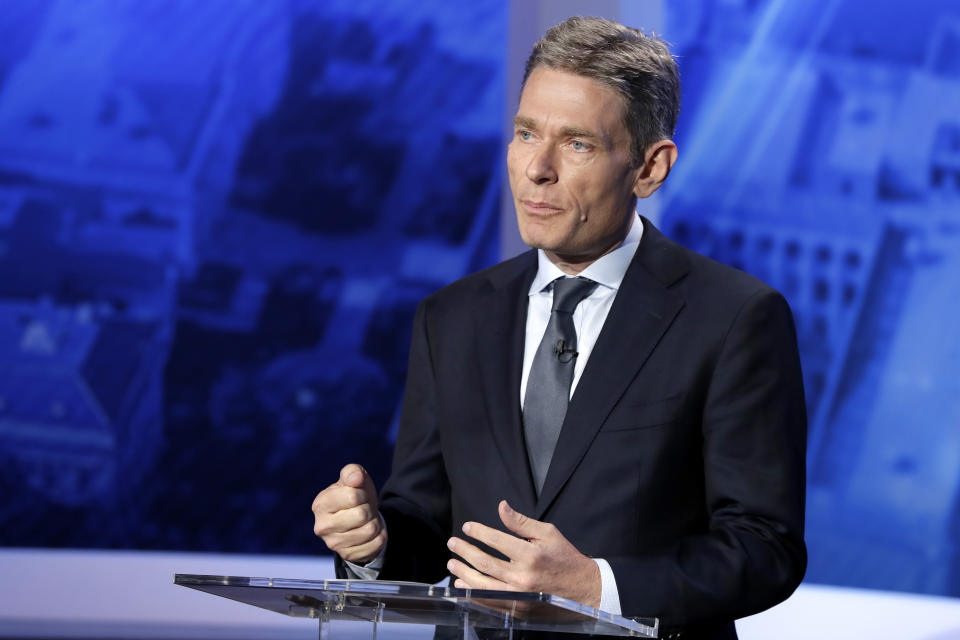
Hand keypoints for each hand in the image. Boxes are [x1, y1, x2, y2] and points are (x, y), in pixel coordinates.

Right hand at [311, 464, 385, 563]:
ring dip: (375, 522)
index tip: (360, 496)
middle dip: (369, 509)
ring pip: (369, 530)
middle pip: (361, 515)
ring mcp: (333, 543)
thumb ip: (352, 472)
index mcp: (321, 504)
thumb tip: (355, 478)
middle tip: (364, 509)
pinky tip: (370, 533)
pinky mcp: (347, 555)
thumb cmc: (355, 495)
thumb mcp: (354, 478)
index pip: (352, 496)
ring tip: (367, 520)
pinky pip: (374, 545)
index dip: (362, 494)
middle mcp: (322, 526)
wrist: (360, 519)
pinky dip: (379, 536)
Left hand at [446, 500, 600, 607]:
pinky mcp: (518, 609)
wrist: (583, 589)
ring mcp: (519, 596)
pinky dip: (473, 595)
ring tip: (452, 564)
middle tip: (452, 543)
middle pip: (485, 563)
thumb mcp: (548, 533)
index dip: (479, 532)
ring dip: (463, 573)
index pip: (496, 540)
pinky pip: (490, 602)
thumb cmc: (565, 558)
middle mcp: (522, 576)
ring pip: (483, 584)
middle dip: (465, 551)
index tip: (467, 527)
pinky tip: (462, 587)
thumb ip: (521, 522)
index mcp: (530, 555)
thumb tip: (501, 507)